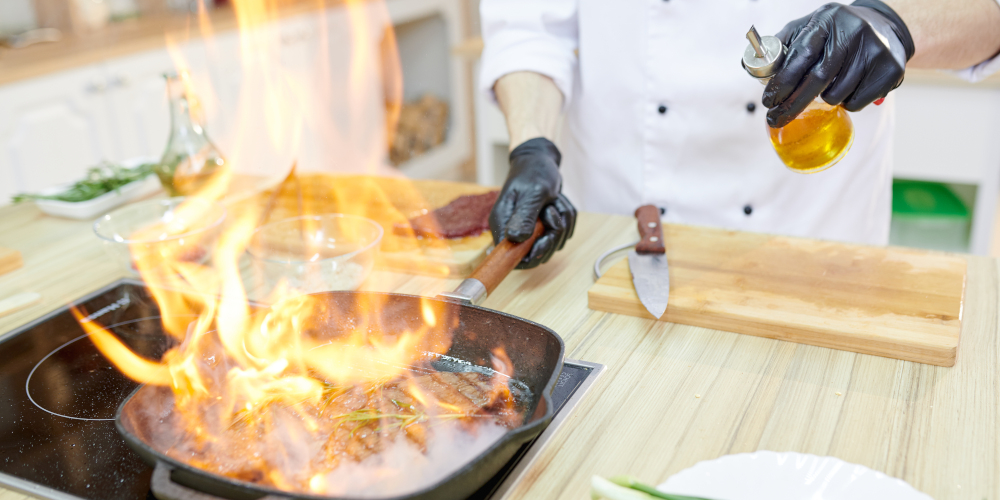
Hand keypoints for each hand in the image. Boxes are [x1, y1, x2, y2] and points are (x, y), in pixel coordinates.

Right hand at [489, 137, 576, 268]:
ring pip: (554, 243)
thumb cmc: (534, 172)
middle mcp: (513, 230)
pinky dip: (565, 217)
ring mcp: (529, 231)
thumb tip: (515, 239)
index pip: (510, 257)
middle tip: (552, 210)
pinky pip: (562, 233)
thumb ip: (525, 217)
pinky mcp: (542, 228)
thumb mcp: (533, 193)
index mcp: (502, 223)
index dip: (530, 256)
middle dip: (552, 233)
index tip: (545, 240)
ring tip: (553, 200)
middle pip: (537, 254)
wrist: (540, 159)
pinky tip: (557, 202)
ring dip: (561, 221)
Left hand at [762, 0, 914, 127]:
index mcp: (827, 20)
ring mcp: (874, 50)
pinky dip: (846, 103)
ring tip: (828, 87)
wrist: (886, 26)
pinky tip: (849, 88)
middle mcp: (853, 32)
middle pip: (817, 80)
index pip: (800, 56)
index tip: (768, 101)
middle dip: (793, 104)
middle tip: (775, 119)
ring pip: (836, 95)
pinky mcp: (890, 69)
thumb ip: (785, 43)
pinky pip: (856, 102)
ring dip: (824, 99)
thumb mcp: (811, 26)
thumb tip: (758, 66)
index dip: (782, 83)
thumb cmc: (838, 31)